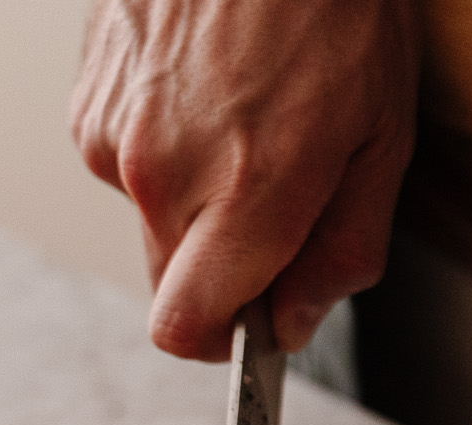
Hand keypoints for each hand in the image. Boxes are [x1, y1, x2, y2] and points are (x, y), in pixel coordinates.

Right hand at [69, 0, 418, 358]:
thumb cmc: (333, 3)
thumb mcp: (384, 132)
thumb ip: (343, 248)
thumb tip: (294, 323)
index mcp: (245, 191)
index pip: (186, 330)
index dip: (221, 343)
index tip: (251, 323)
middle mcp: (163, 173)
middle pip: (173, 282)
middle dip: (222, 262)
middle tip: (276, 190)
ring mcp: (112, 136)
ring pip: (149, 219)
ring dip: (193, 196)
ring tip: (244, 112)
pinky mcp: (88, 104)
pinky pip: (123, 162)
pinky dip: (163, 144)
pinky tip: (204, 88)